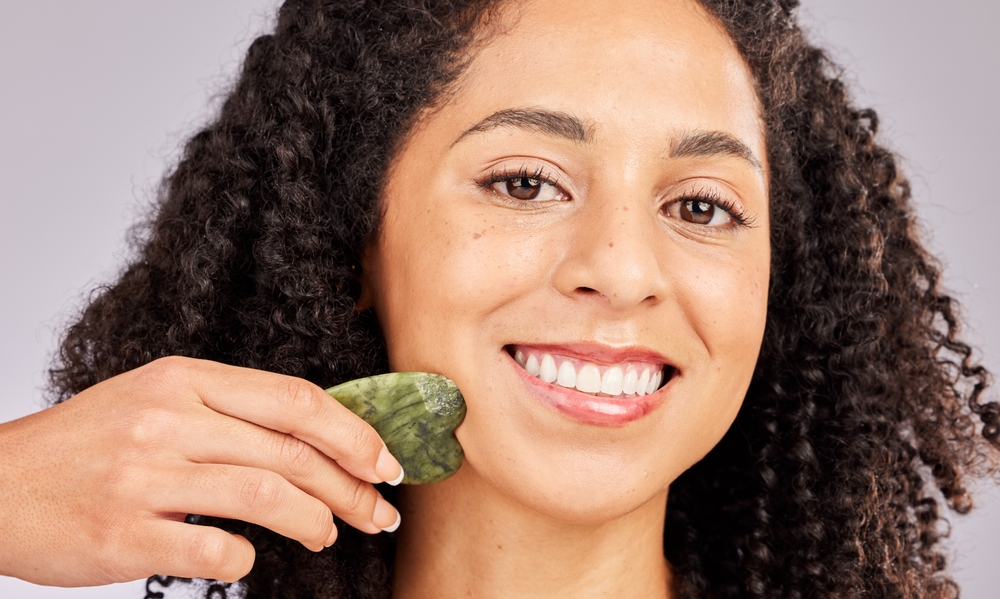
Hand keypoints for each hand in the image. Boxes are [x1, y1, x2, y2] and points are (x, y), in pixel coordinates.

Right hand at [0, 356, 402, 585]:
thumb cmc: (88, 444)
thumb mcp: (157, 398)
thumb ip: (232, 411)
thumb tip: (320, 440)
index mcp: (184, 378)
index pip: (294, 400)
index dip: (353, 433)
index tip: (385, 460)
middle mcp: (168, 419)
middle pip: (291, 451)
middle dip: (351, 485)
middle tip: (377, 510)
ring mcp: (145, 476)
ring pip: (266, 494)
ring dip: (316, 520)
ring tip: (329, 533)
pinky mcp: (125, 534)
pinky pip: (216, 550)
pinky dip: (248, 559)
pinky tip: (251, 557)